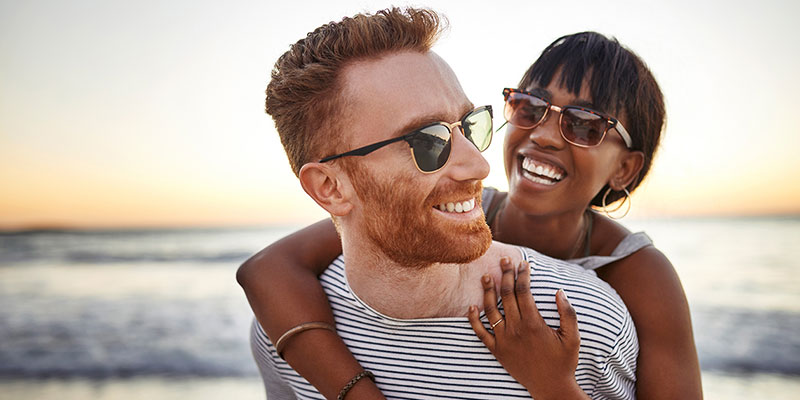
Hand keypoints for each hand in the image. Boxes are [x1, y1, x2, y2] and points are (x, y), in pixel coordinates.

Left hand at [467, 257, 587, 399]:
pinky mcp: (497, 351)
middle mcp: (516, 329)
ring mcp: (504, 340)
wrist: (550, 387)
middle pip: (506, 295)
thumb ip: (568, 313)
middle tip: (504, 260)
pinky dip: (474, 320)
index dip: (522, 275)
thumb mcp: (573, 337)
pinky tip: (472, 307)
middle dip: (505, 275)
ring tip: (486, 276)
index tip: (523, 263)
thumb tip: (559, 291)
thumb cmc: (564, 362)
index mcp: (534, 323)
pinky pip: (481, 333)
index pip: (523, 291)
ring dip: (488, 291)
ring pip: (491, 310)